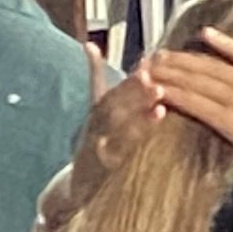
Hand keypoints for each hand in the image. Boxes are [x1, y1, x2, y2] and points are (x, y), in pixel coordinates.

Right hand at [55, 74, 166, 219]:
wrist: (74, 186)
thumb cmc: (93, 141)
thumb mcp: (95, 110)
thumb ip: (95, 77)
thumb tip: (90, 45)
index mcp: (98, 112)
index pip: (114, 91)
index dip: (131, 79)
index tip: (150, 62)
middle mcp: (96, 128)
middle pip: (113, 107)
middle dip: (132, 92)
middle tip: (151, 76)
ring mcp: (98, 149)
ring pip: (116, 132)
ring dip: (137, 118)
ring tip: (159, 105)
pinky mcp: (102, 171)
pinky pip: (118, 158)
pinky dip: (133, 148)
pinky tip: (151, 142)